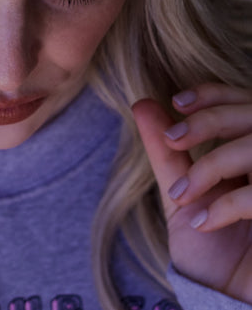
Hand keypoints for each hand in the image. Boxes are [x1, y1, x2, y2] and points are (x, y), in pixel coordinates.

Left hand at [132, 84, 251, 303]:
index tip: (177, 102)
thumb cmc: (211, 253)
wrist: (228, 304)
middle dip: (209, 120)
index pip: (241, 103)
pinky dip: (226, 205)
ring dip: (211, 166)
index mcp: (251, 154)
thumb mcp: (182, 198)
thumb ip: (167, 153)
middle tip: (174, 138)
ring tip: (183, 195)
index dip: (213, 94)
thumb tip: (142, 103)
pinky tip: (203, 223)